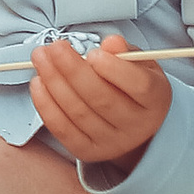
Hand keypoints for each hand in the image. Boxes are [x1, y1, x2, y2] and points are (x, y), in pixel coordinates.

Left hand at [28, 33, 171, 178]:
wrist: (134, 124)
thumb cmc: (133, 87)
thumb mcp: (138, 64)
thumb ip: (124, 52)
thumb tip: (111, 42)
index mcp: (154, 99)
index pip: (138, 86)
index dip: (114, 69)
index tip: (93, 52)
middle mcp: (136, 125)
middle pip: (101, 99)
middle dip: (72, 70)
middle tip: (55, 48)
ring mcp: (112, 142)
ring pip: (78, 113)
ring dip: (54, 82)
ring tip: (41, 59)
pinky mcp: (88, 151)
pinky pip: (63, 129)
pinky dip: (46, 105)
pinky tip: (38, 83)